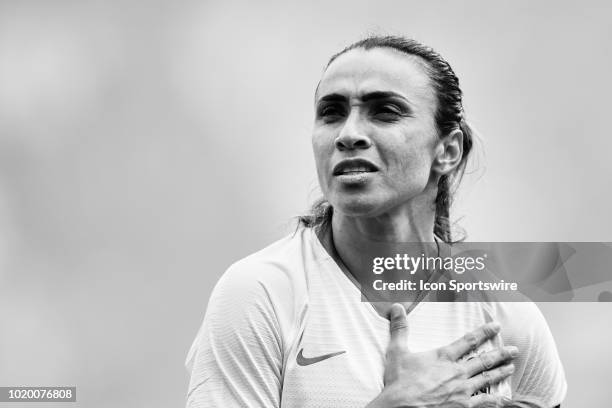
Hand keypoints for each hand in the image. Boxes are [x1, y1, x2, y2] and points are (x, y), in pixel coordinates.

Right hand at [367, 304, 516, 407]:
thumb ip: (400, 328)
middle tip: (514, 350)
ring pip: (487, 379)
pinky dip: (494, 400)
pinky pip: (483, 402)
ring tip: (511, 368)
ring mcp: (461, 391)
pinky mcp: (462, 407)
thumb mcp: (397, 352)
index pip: (468, 341)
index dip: (484, 332)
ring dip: (500, 373)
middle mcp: (456, 372)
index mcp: (443, 357)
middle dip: (500, 354)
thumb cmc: (399, 382)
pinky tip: (503, 399)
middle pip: (484, 360)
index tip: (496, 326)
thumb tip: (396, 307)